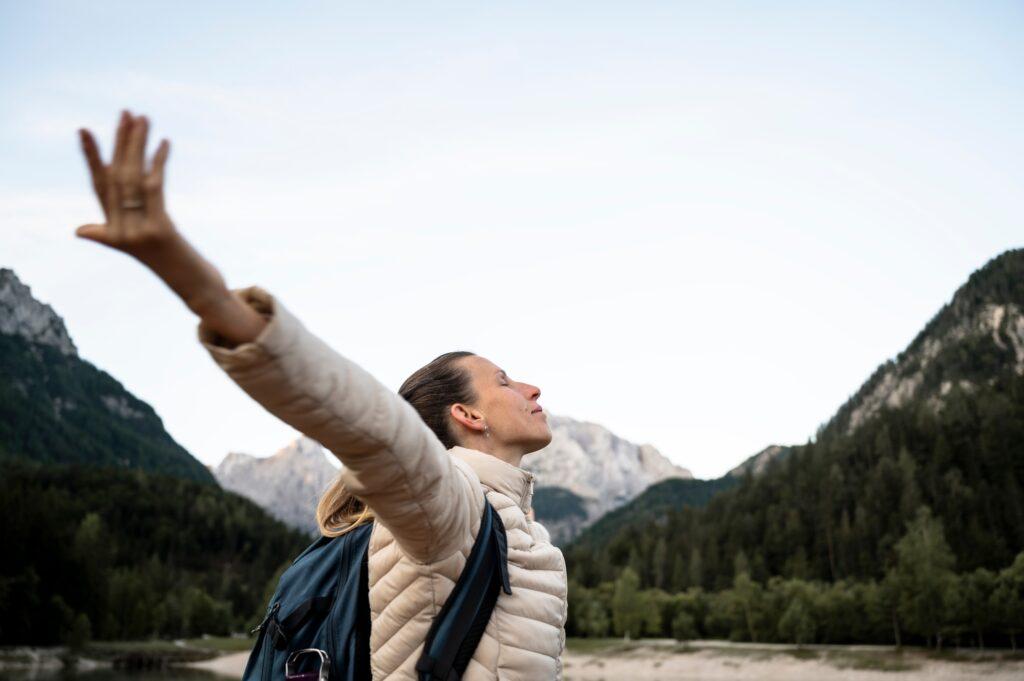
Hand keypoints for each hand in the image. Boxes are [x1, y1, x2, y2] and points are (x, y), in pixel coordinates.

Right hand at [75, 110, 264, 345]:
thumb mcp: (144, 246)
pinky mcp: (158, 231)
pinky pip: (155, 188)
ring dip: (139, 144)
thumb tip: (82, 230)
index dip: (92, 158)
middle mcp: (119, 231)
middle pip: (117, 176)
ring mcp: (137, 232)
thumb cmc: (176, 266)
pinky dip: (159, 163)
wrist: (197, 291)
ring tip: (143, 118)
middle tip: (126, 112)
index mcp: (114, 230)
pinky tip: (164, 143)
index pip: (99, 186)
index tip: (85, 131)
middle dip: (121, 142)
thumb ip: (113, 233)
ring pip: (133, 178)